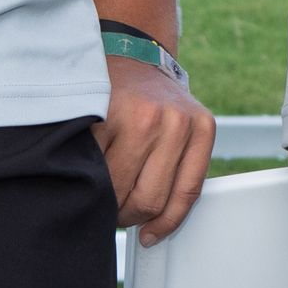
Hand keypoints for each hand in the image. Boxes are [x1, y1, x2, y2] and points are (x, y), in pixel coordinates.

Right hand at [95, 54, 214, 244]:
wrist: (131, 52)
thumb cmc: (155, 102)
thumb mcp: (184, 127)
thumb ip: (178, 168)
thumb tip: (154, 229)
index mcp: (201, 127)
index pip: (184, 195)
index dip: (162, 224)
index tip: (147, 236)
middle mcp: (173, 120)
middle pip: (148, 198)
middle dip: (128, 215)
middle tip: (115, 211)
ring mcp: (137, 114)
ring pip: (119, 188)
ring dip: (106, 202)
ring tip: (100, 194)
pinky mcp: (104, 111)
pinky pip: (94, 163)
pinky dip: (87, 176)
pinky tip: (86, 172)